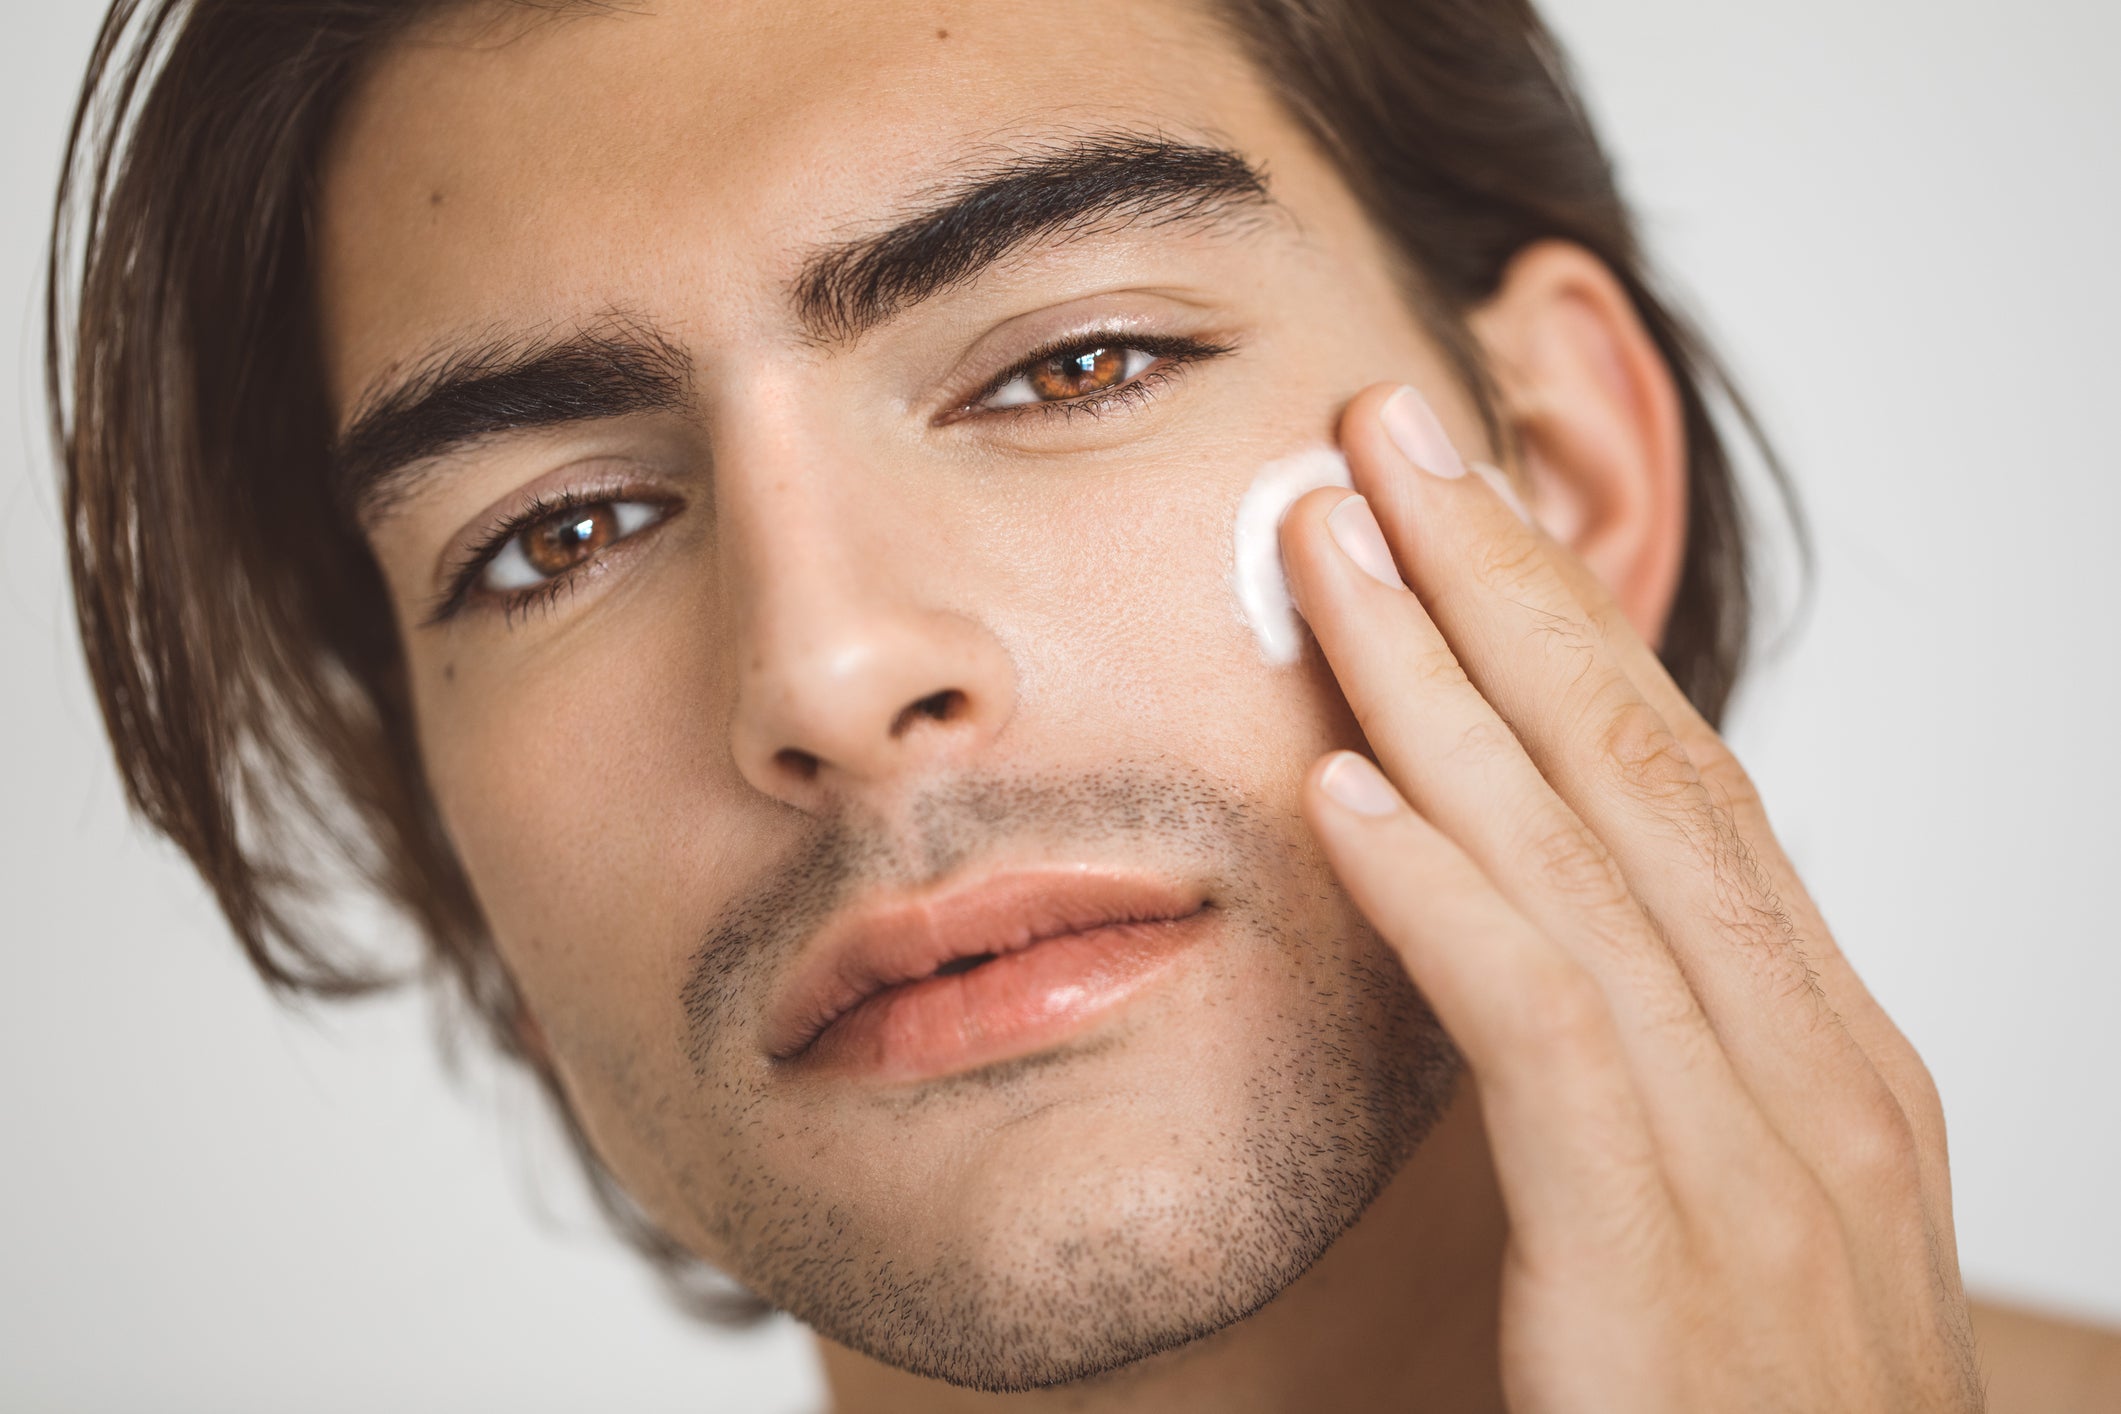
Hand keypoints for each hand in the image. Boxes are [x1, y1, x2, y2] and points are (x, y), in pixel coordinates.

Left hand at [1280, 384, 1982, 1411]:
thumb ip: (1613, 1082)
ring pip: (1593, 866)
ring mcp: (1771, 1178)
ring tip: (1329, 539)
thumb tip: (1482, 941)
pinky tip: (1346, 798)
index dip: (1558, 627)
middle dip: (1507, 587)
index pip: (1678, 788)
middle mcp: (1818, 1085)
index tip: (1442, 503)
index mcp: (1818, 1061)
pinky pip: (1553, 1045)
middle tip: (1385, 428)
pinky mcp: (1674, 1282)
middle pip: (1645, 773)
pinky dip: (1451, 904)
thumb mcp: (1689, 1218)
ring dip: (1447, 686)